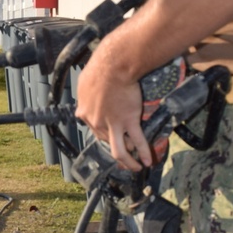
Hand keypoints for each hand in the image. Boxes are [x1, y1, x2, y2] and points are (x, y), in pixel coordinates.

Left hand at [75, 38, 151, 171]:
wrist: (114, 65)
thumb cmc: (99, 68)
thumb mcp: (85, 82)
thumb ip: (86, 93)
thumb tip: (87, 92)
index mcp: (84, 113)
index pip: (93, 129)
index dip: (104, 133)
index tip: (112, 135)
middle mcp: (96, 122)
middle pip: (106, 140)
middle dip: (118, 147)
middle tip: (127, 152)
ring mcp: (112, 123)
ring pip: (119, 150)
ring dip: (128, 161)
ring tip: (136, 166)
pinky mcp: (128, 121)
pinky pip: (137, 140)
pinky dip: (142, 153)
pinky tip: (147, 161)